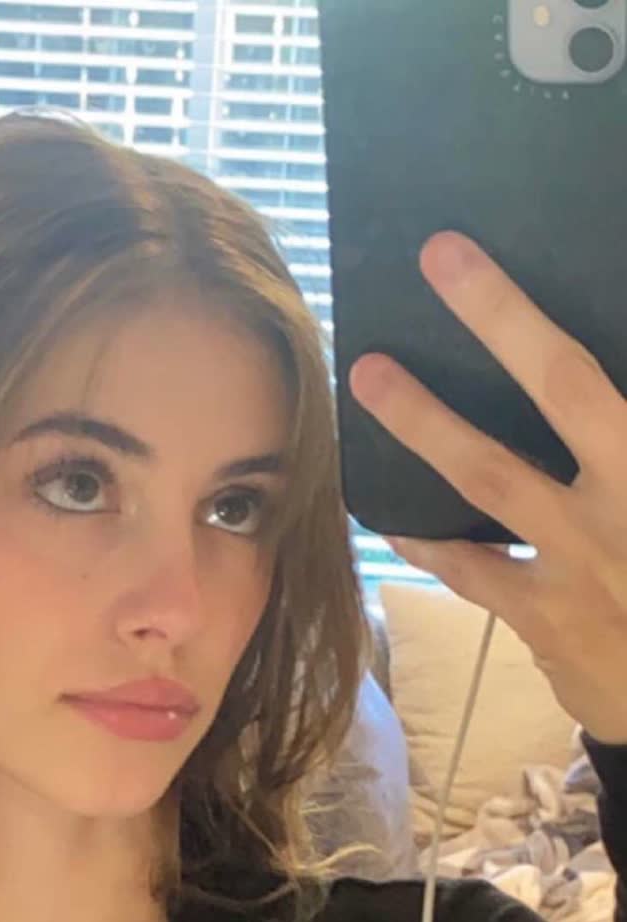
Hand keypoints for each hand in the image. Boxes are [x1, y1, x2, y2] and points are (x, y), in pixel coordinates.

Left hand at [349, 231, 626, 745]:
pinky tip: (383, 513)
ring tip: (371, 374)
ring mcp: (583, 558)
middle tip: (445, 256)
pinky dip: (423, 538)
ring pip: (493, 475)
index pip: (602, 378)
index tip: (500, 254)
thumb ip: (618, 443)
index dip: (544, 316)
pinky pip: (469, 568)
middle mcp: (626, 499)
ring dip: (427, 422)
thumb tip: (581, 395)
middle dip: (506, 317)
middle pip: (566, 388)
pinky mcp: (544, 617)